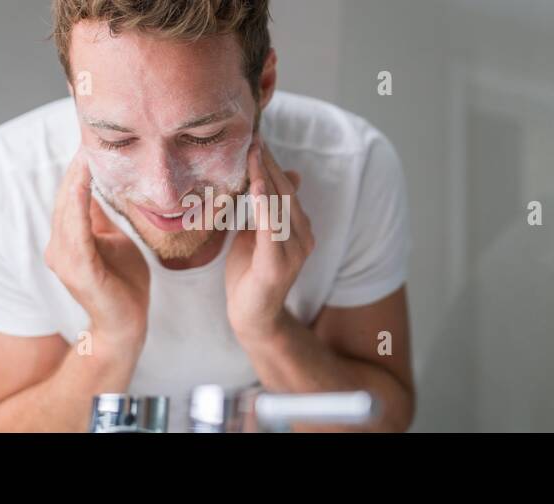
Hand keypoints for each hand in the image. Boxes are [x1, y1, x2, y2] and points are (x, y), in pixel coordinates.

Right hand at [45, 150, 150, 348]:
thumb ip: (100, 218)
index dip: (77, 168)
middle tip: (88, 133)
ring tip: (86, 150)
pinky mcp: (78, 269)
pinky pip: (77, 228)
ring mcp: (64, 259)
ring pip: (67, 208)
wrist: (127, 325)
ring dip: (76, 178)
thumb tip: (101, 187)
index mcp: (67, 240)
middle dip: (75, 166)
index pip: (69, 196)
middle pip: (65, 197)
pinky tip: (85, 180)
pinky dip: (79, 202)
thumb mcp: (112, 240)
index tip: (90, 139)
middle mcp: (58, 247)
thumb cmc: (122, 284)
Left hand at [225, 135, 314, 345]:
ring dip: (265, 177)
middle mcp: (304, 238)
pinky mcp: (278, 266)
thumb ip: (268, 208)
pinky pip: (271, 230)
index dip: (272, 163)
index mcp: (300, 228)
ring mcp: (294, 252)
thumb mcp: (259, 233)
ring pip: (280, 207)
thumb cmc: (250, 273)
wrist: (251, 316)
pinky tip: (257, 187)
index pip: (287, 188)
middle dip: (268, 164)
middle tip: (253, 138)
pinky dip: (264, 207)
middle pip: (286, 193)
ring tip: (252, 153)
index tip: (257, 139)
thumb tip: (286, 176)